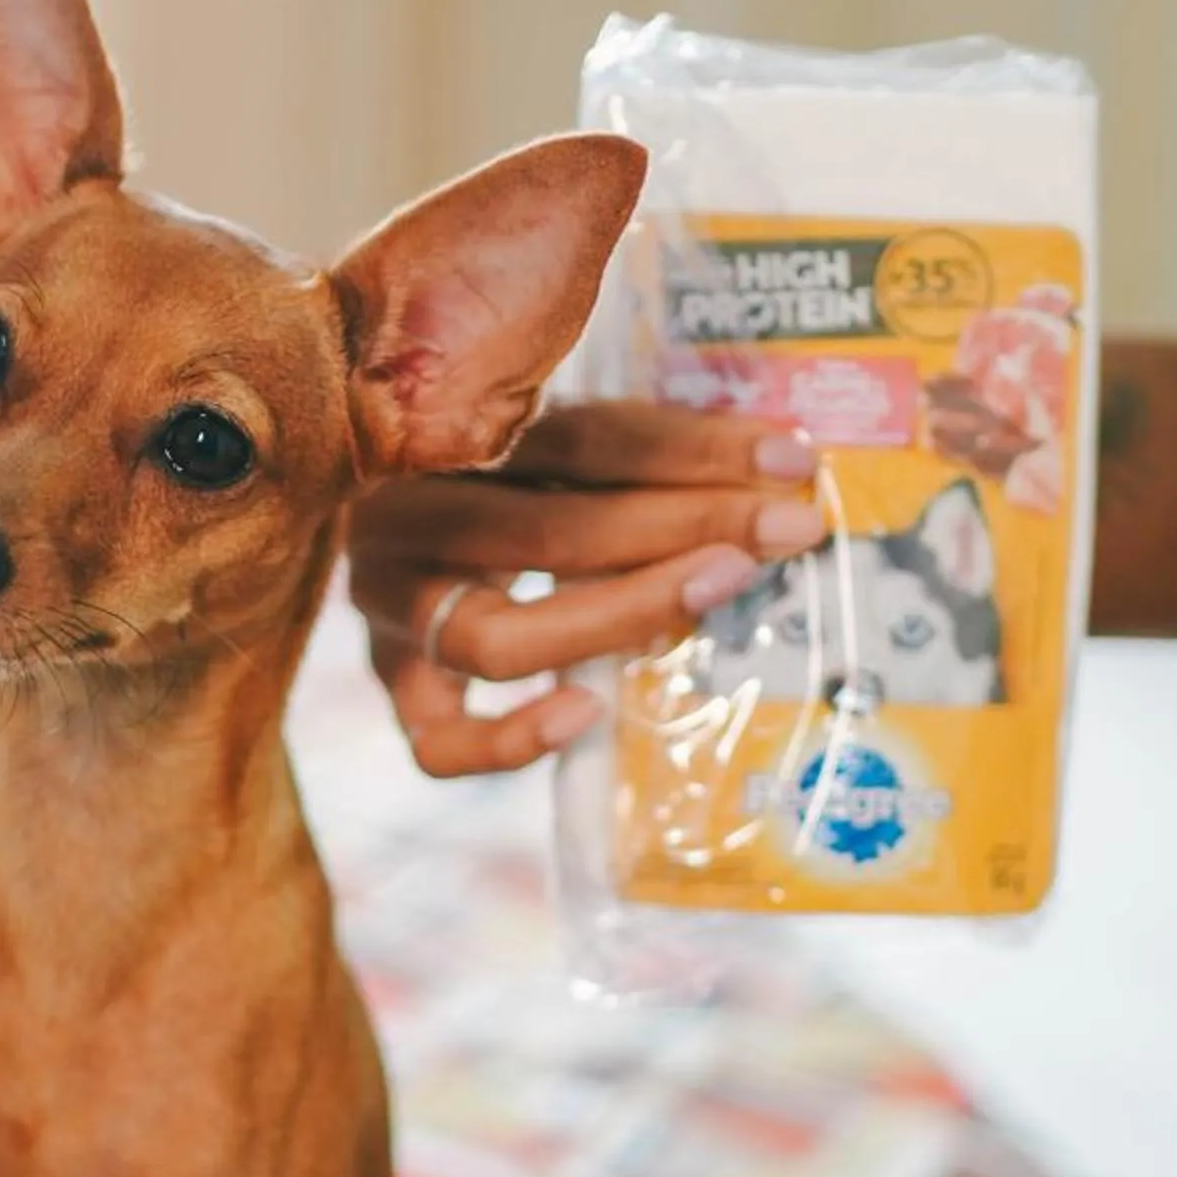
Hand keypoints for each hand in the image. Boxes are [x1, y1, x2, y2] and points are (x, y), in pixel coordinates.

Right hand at [347, 401, 826, 777]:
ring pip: (493, 637)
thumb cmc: (507, 473)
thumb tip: (778, 464)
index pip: (577, 438)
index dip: (690, 450)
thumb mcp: (558, 438)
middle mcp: (398, 518)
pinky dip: (510, 740)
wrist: (392, 522)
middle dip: (681, 528)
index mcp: (436, 434)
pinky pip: (438, 742)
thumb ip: (635, 449)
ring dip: (619, 618)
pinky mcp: (392, 687)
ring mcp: (387, 610)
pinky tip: (589, 715)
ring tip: (717, 592)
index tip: (788, 462)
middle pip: (545, 528)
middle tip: (782, 531)